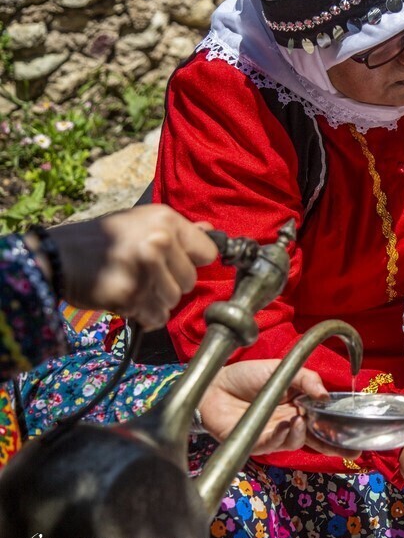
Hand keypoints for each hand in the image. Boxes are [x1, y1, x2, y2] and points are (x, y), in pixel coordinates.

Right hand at [44, 205, 217, 328]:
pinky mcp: (132, 295)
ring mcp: (146, 269)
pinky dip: (144, 316)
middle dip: (171, 283)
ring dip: (156, 300)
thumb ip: (178, 231)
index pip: (209, 252)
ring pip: (174, 300)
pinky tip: (127, 300)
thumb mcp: (140, 222)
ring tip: (133, 285)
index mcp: (166, 220)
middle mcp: (159, 242)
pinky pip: (156, 317)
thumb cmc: (101, 240)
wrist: (57, 256)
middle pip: (191, 280)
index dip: (194, 261)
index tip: (177, 263)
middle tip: (145, 275)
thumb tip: (211, 231)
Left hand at [198, 359, 360, 458]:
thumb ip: (307, 379)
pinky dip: (282, 436)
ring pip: (296, 442)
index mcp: (300, 407)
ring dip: (302, 434)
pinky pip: (273, 443)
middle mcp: (290, 424)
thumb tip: (325, 396)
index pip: (325, 421)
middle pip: (317, 439)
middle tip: (352, 450)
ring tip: (301, 421)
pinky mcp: (255, 442)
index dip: (341, 430)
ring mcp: (274, 435)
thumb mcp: (283, 370)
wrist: (217, 383)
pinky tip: (286, 425)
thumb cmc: (249, 376)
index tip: (359, 438)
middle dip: (335, 447)